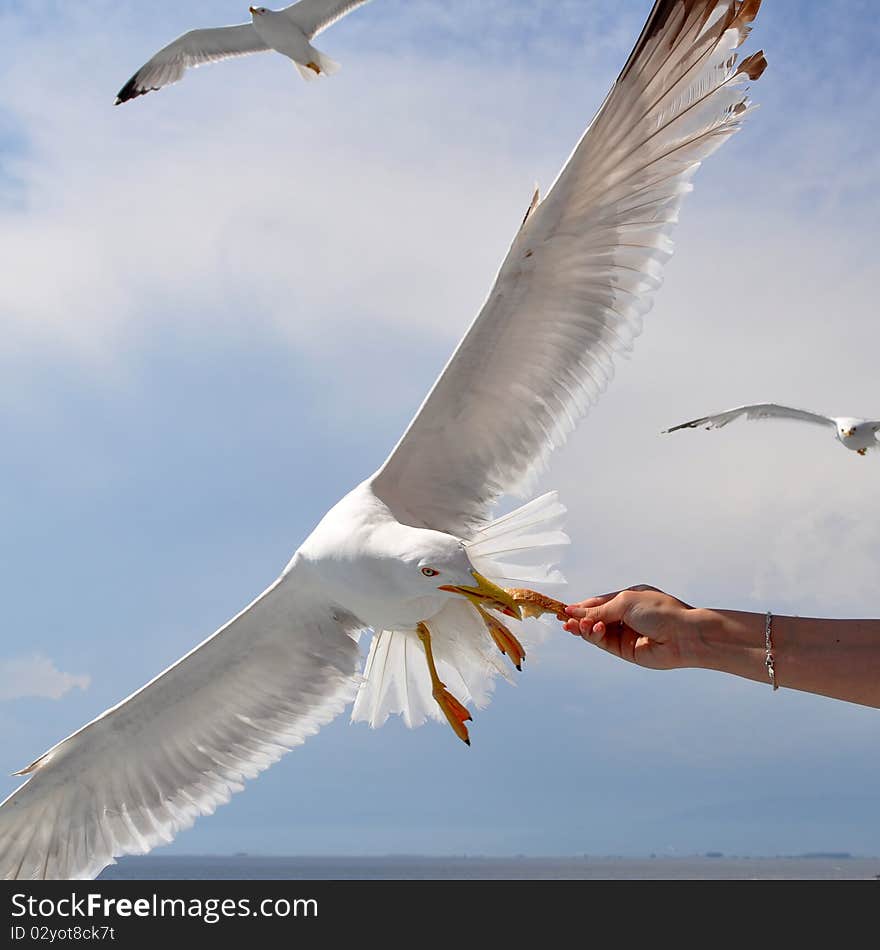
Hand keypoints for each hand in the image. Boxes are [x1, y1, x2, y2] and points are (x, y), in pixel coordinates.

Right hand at [562, 586, 695, 670]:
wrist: (683, 635)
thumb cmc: (659, 611)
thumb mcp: (624, 603)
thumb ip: (598, 610)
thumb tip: (572, 611)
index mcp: (627, 599)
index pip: (598, 603)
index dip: (581, 607)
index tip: (563, 610)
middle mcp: (625, 617)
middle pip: (595, 618)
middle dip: (579, 619)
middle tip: (564, 621)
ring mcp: (625, 634)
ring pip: (596, 632)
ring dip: (584, 628)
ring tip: (574, 626)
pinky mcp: (625, 651)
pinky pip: (604, 643)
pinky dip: (594, 636)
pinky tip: (592, 629)